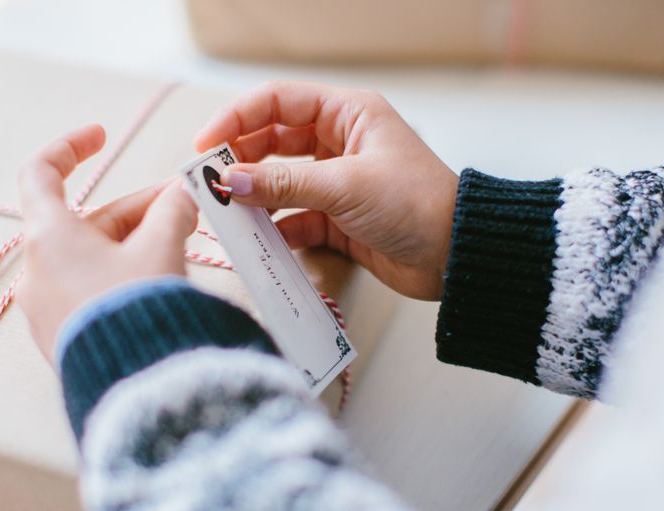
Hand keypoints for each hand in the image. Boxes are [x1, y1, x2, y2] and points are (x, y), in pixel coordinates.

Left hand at [16, 124, 197, 359]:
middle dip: (139, 210)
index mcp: (48, 237)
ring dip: (136, 244)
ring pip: (93, 259)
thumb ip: (172, 212)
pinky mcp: (64, 338)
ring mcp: (46, 308)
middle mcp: (36, 270)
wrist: (137, 387)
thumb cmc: (139, 307)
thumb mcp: (161, 248)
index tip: (101, 136)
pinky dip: (122, 276)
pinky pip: (91, 291)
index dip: (70, 147)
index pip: (41, 173)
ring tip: (182, 245)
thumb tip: (182, 196)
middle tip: (186, 206)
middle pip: (87, 221)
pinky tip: (160, 282)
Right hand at [194, 81, 458, 300]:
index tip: (207, 146)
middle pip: (273, 142)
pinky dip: (276, 229)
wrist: (456, 255)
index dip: (237, 119)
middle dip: (241, 160)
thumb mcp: (346, 186)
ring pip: (280, 183)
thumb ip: (285, 184)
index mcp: (347, 114)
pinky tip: (260, 240)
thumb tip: (234, 182)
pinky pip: (294, 219)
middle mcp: (339, 143)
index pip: (278, 102)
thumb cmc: (417, 203)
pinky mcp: (338, 219)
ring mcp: (337, 182)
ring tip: (228, 213)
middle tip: (210, 182)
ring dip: (255, 197)